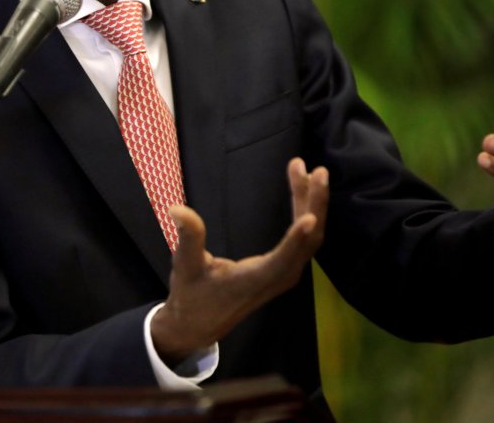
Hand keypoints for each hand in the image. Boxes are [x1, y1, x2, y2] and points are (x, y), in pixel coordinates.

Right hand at [150, 158, 327, 362]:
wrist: (200, 324)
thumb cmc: (192, 295)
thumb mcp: (185, 266)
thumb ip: (188, 237)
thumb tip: (176, 209)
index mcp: (255, 279)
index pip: (282, 259)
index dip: (296, 239)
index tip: (309, 216)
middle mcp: (278, 278)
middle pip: (307, 241)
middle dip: (313, 204)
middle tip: (317, 170)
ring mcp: (285, 274)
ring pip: (310, 239)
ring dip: (312, 204)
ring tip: (311, 171)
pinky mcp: (285, 269)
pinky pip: (304, 241)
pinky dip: (307, 214)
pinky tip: (303, 192)